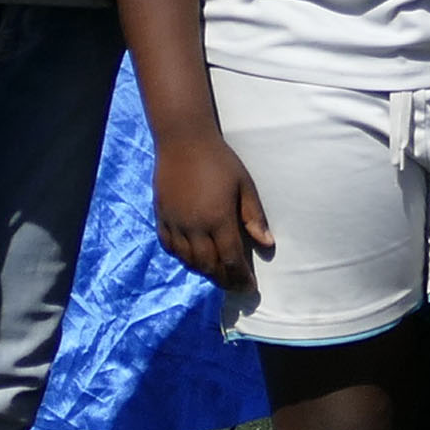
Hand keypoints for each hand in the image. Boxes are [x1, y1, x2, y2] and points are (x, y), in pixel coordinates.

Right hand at [150, 126, 271, 288]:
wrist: (183, 141)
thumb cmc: (220, 161)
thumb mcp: (244, 186)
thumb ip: (254, 217)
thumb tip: (267, 244)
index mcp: (218, 219)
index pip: (231, 259)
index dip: (241, 277)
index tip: (249, 288)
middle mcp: (194, 226)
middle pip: (208, 265)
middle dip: (223, 279)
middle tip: (234, 285)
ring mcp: (175, 222)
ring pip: (187, 260)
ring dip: (203, 271)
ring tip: (217, 273)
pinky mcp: (161, 216)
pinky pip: (169, 246)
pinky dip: (181, 257)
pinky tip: (191, 257)